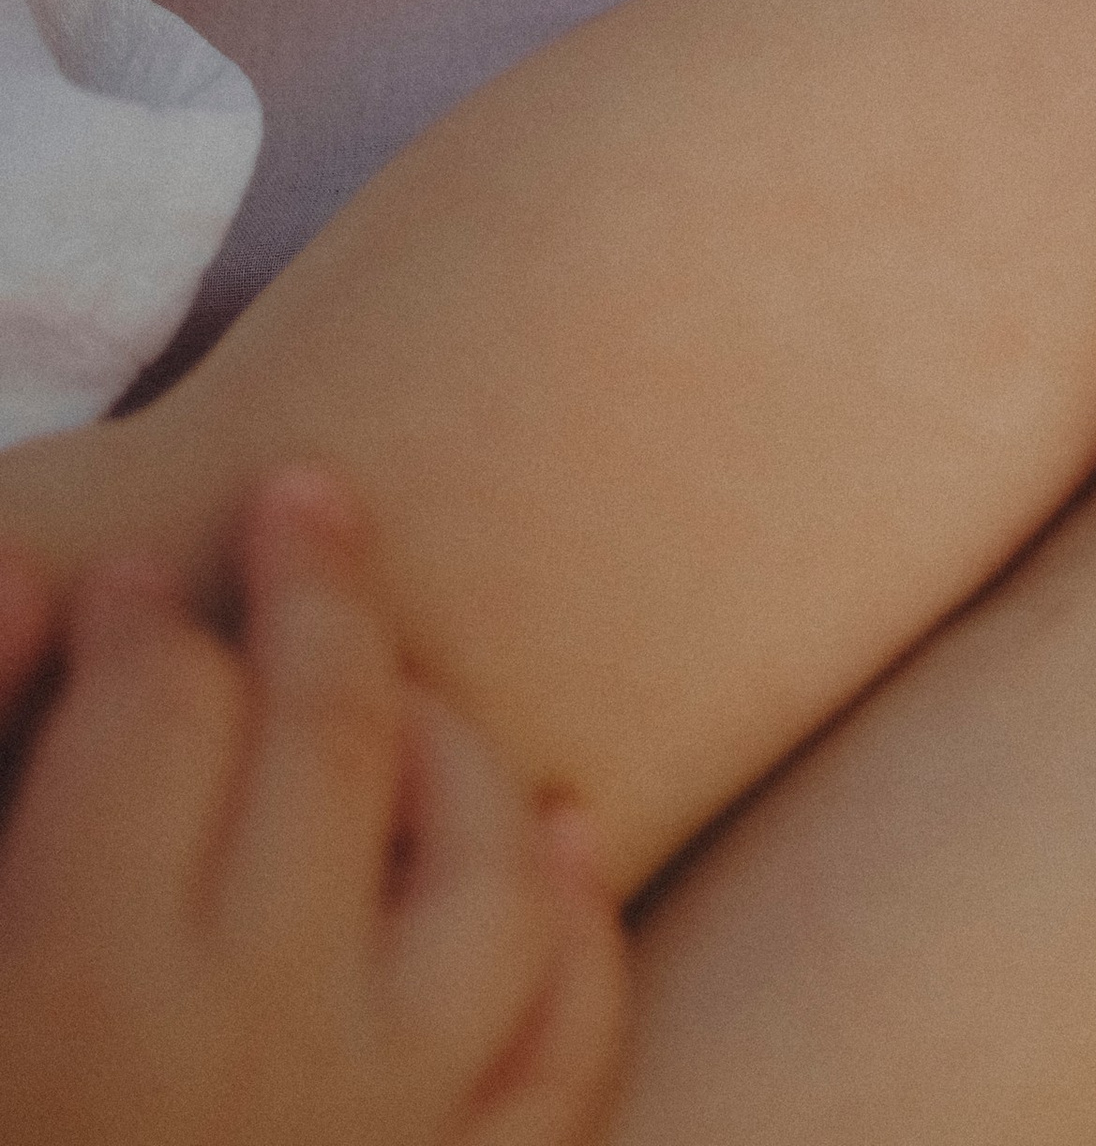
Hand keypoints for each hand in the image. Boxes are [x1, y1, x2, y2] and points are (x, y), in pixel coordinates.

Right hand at [0, 471, 624, 1145]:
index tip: (124, 589)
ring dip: (459, 751)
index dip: (144, 620)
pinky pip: (562, 1060)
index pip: (161, 713)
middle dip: (319, 592)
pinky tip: (566, 844)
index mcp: (72, 992)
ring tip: (409, 689)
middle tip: (306, 499)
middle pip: (334, 741)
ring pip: (486, 876)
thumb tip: (43, 579)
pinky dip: (578, 937)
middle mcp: (253, 1055)